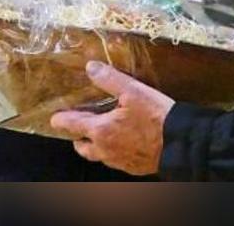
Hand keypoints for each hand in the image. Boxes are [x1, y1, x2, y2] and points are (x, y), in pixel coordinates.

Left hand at [50, 61, 175, 175]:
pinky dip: (113, 152)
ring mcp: (118, 161)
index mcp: (101, 130)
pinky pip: (115, 161)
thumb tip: (91, 67)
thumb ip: (110, 79)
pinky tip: (122, 143)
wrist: (179, 143)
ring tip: (100, 135)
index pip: (73, 125)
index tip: (54, 118)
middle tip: (78, 130)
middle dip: (77, 138)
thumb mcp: (133, 91)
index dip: (62, 120)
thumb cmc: (156, 117)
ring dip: (95, 146)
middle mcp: (105, 149)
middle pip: (82, 147)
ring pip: (98, 156)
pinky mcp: (132, 167)